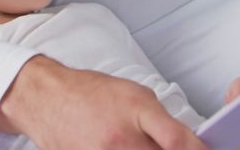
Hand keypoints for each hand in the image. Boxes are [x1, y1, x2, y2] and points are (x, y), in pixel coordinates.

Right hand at [0, 56, 205, 149]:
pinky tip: (123, 149)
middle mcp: (119, 140)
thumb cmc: (93, 95)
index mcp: (136, 114)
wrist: (48, 100)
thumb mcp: (136, 96)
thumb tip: (190, 146)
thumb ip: (164, 123)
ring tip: (142, 148)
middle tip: (172, 149)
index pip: (179, 142)